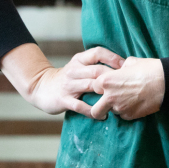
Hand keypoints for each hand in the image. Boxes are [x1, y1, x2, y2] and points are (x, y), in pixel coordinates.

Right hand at [0, 44, 123, 115]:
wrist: (41, 87)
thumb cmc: (67, 78)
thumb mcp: (78, 66)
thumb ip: (95, 64)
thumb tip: (122, 67)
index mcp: (79, 60)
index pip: (98, 52)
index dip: (113, 58)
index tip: (126, 67)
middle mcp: (74, 70)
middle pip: (97, 70)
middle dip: (113, 77)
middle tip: (127, 85)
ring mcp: (68, 85)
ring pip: (90, 86)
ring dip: (105, 93)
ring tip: (118, 100)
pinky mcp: (63, 100)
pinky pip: (80, 106)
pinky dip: (93, 111)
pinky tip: (103, 115)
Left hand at [90, 56, 164, 120]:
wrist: (165, 82)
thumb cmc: (148, 69)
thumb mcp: (131, 62)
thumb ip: (119, 69)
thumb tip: (119, 70)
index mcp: (106, 81)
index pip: (93, 88)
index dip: (100, 87)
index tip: (106, 87)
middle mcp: (110, 97)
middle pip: (95, 110)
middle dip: (99, 109)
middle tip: (106, 105)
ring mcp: (120, 108)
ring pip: (111, 113)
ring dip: (115, 108)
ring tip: (127, 100)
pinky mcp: (130, 116)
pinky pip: (123, 115)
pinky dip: (126, 111)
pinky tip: (135, 103)